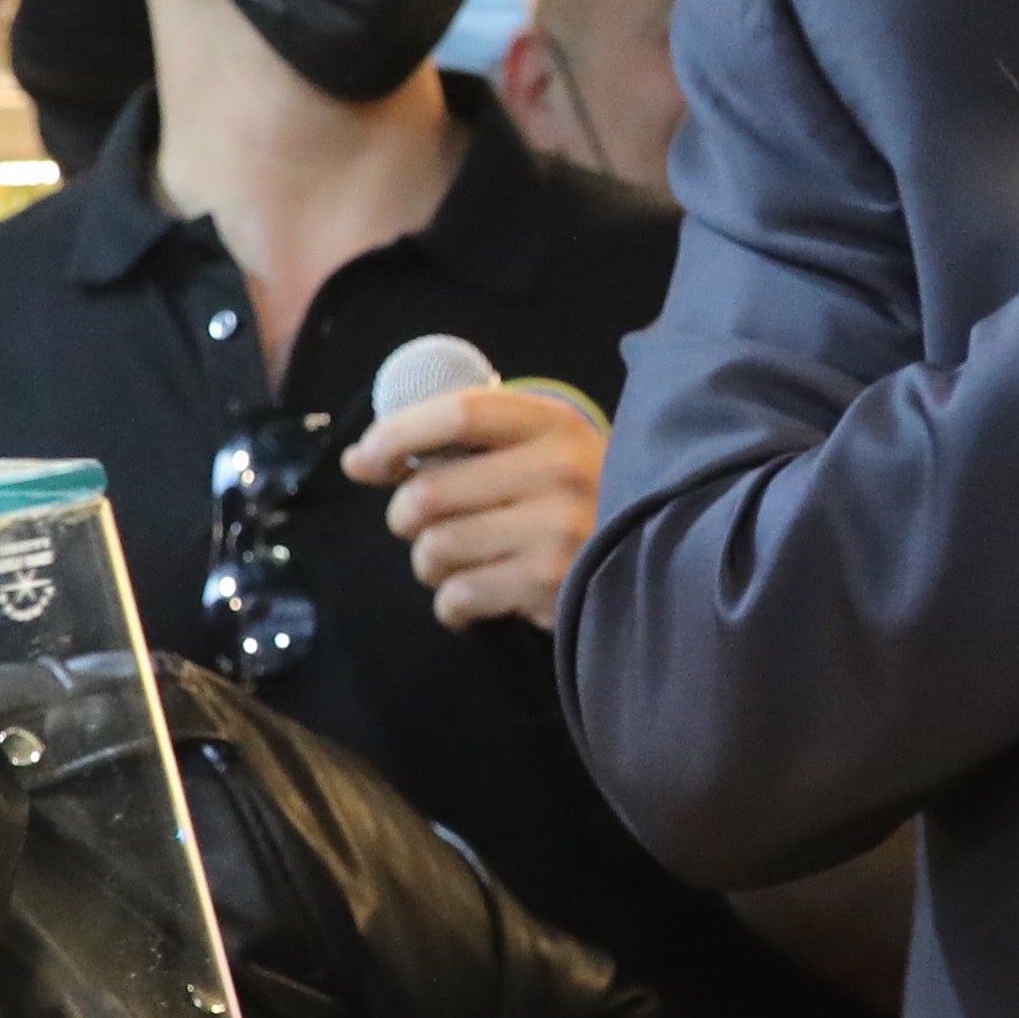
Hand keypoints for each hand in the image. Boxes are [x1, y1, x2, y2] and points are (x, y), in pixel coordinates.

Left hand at [347, 382, 604, 627]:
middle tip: (422, 527)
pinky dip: (449, 605)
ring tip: (455, 565)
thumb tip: (357, 460)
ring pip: (436, 548)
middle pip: (430, 491)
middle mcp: (559, 470)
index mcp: (553, 423)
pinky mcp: (552, 584)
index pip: (459, 412)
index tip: (365, 461)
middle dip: (405, 518)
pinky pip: (458, 595)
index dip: (397, 435)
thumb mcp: (537, 450)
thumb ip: (456, 445)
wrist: (661, 558)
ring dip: (429, 564)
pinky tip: (468, 600)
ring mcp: (558, 529)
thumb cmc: (573, 500)